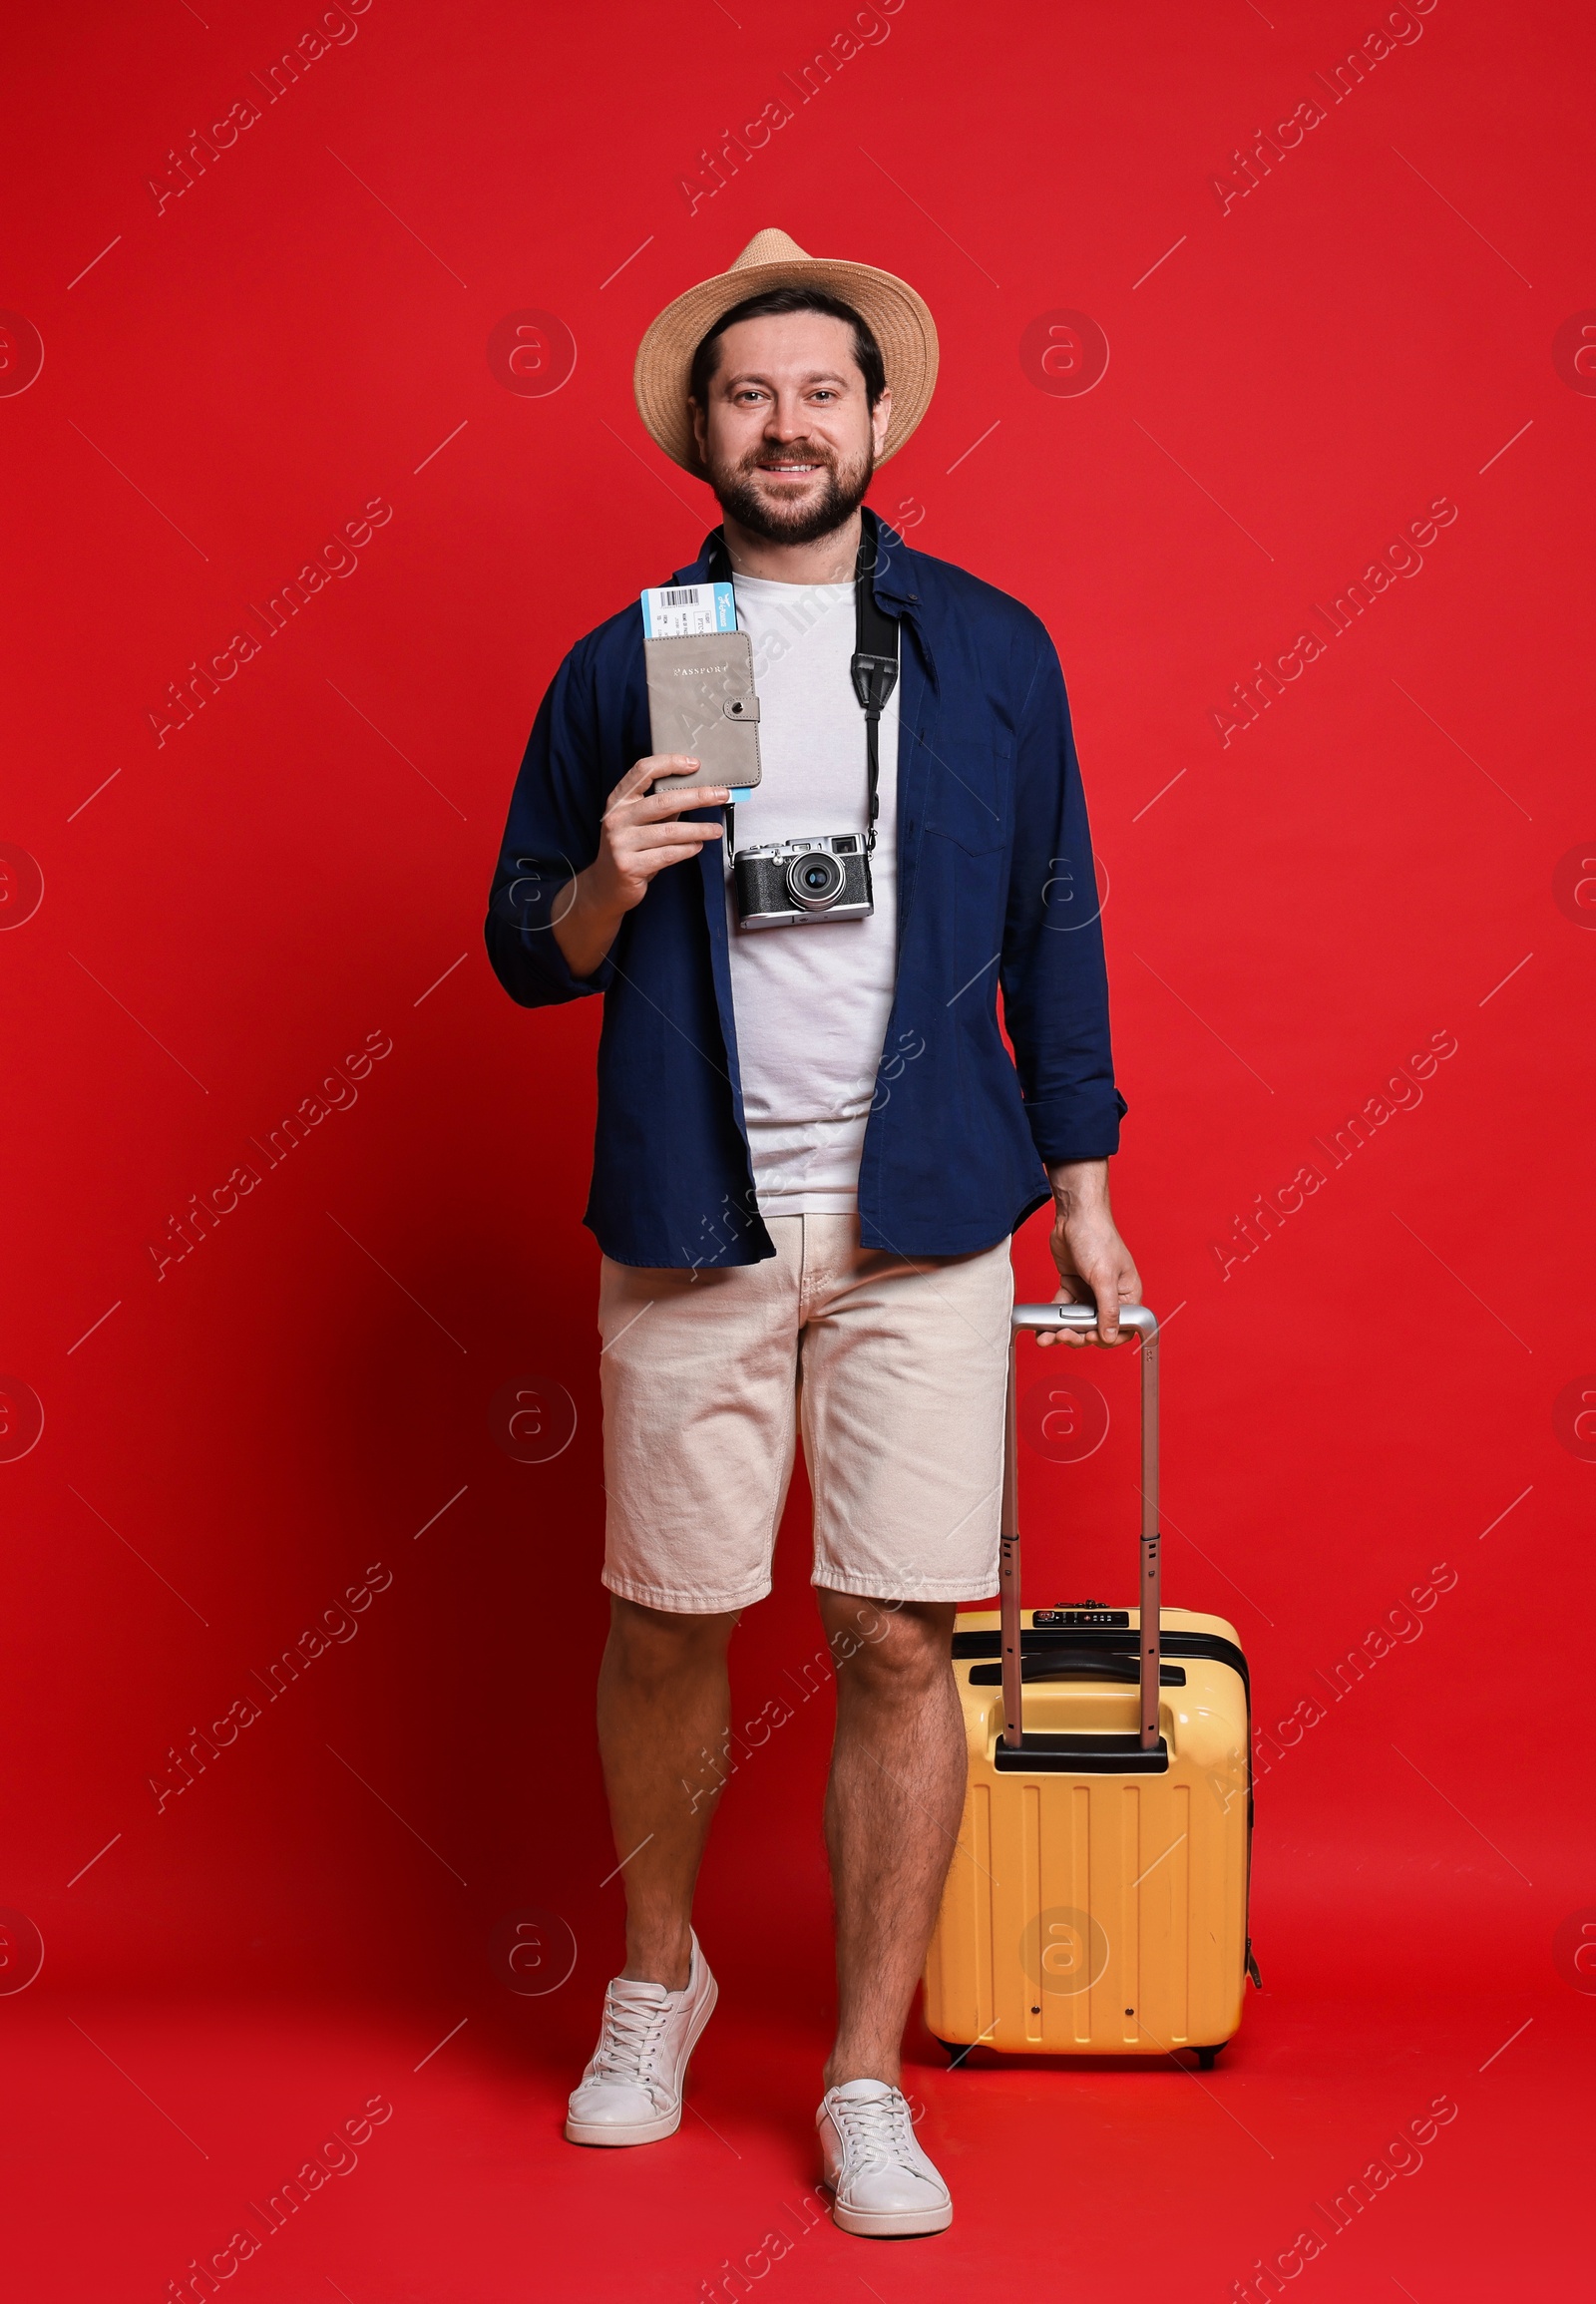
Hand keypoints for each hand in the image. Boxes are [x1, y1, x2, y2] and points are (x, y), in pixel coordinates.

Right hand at [552, 756, 727, 978]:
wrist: (606, 885)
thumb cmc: (628, 848)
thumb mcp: (638, 822)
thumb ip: (661, 806)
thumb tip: (697, 791)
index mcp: (618, 801)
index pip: (643, 771)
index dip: (670, 763)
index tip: (695, 764)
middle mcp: (617, 819)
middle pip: (663, 801)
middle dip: (697, 797)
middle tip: (720, 795)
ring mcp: (621, 843)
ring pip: (669, 831)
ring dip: (699, 829)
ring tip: (715, 829)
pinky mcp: (630, 866)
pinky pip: (667, 854)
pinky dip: (687, 849)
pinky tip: (698, 846)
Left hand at [1037, 1157, 1141, 1347]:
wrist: (1074, 1215)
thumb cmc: (1098, 1238)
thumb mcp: (1104, 1277)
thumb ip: (1108, 1310)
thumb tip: (1109, 1336)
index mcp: (1128, 1294)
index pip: (1123, 1327)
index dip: (1108, 1338)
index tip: (1091, 1338)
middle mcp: (1110, 1296)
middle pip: (1096, 1328)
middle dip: (1079, 1336)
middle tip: (1065, 1336)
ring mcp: (1090, 1292)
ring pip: (1077, 1322)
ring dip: (1062, 1332)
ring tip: (1048, 1337)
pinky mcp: (1072, 1286)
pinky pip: (1062, 1309)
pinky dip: (1052, 1320)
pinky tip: (1041, 1329)